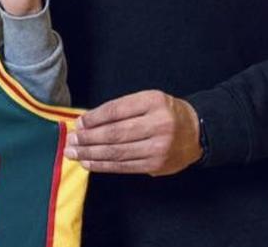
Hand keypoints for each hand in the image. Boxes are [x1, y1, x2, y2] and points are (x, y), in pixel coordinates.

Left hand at [65, 90, 201, 175]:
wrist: (197, 131)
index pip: (116, 110)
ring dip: (91, 154)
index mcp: (153, 102)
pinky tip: (89, 163)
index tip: (78, 123)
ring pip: (117, 152)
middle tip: (70, 140)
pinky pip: (124, 166)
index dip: (94, 118)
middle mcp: (158, 125)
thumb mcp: (147, 100)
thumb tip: (88, 122)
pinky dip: (103, 165)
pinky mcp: (156, 165)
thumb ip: (121, 109)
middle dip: (88, 138)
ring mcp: (158, 147)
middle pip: (115, 133)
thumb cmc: (165, 113)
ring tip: (74, 152)